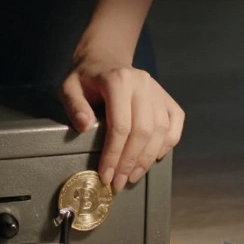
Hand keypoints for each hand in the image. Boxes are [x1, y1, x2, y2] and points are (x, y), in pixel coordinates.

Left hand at [60, 54, 183, 192]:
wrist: (105, 60)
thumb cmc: (85, 79)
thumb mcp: (69, 88)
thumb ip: (74, 106)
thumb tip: (85, 127)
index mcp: (118, 80)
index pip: (120, 125)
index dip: (114, 155)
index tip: (106, 175)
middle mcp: (143, 83)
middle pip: (143, 131)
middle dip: (130, 162)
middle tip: (119, 182)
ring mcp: (157, 90)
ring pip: (161, 131)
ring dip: (147, 159)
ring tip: (133, 176)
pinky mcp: (166, 97)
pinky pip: (175, 124)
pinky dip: (167, 144)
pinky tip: (153, 158)